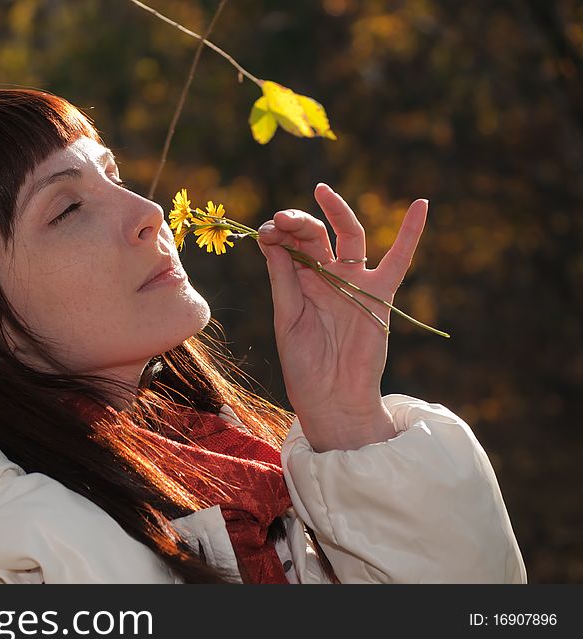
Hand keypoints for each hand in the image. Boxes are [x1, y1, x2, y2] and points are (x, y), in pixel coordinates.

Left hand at [257, 183, 428, 451]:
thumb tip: (271, 238)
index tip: (267, 231)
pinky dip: (411, 233)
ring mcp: (354, 283)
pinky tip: (420, 205)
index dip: (277, 234)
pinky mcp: (380, 294)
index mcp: (298, 282)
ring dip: (336, 212)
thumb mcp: (287, 319)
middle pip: (315, 236)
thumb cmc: (303, 365)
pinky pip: (399, 259)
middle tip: (283, 218)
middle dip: (298, 223)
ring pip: (349, 237)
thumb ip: (283, 279)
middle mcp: (326, 277)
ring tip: (321, 191)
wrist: (331, 397)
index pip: (288, 245)